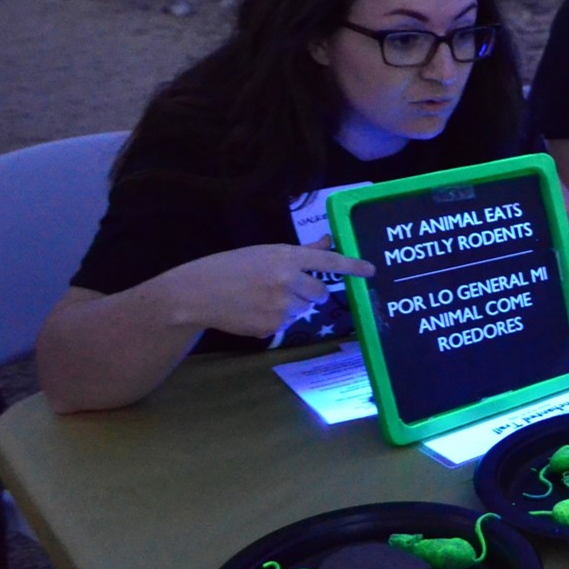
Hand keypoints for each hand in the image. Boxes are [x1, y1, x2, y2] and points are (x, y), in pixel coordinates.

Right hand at [172, 237, 374, 337]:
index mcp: (285, 257)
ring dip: (292, 306)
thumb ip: (300, 252)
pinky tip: (254, 311)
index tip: (371, 270)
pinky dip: (276, 320)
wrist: (196, 293)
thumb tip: (327, 242)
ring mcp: (280, 306)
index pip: (327, 261)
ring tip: (262, 298)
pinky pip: (287, 324)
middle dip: (310, 292)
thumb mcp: (265, 252)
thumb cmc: (230, 267)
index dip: (352, 265)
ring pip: (304, 309)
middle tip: (284, 287)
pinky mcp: (272, 326)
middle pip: (320, 293)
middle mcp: (286, 280)